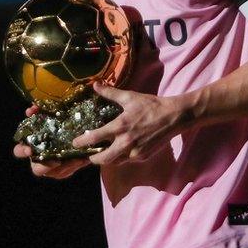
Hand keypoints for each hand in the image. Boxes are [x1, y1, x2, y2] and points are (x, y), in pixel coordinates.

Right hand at [13, 105, 90, 178]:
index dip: (22, 151)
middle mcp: (39, 159)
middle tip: (55, 160)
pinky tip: (81, 158)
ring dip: (63, 166)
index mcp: (31, 146)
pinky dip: (73, 165)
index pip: (19, 151)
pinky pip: (66, 172)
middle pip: (36, 169)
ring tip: (74, 158)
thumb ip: (40, 111)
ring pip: (54, 172)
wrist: (75, 130)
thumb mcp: (48, 115)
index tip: (29, 149)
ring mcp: (51, 167)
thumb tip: (33, 108)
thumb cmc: (55, 123)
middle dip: (43, 166)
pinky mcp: (63, 171)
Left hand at [71, 82, 191, 165]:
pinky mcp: (142, 157)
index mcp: (120, 126)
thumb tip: (95, 85)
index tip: (74, 143)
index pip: (96, 137)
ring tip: (104, 152)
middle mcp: (126, 142)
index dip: (82, 141)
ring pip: (115, 162)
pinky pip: (127, 160)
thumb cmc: (151, 105)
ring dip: (108, 158)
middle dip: (93, 159)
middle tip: (89, 155)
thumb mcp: (130, 97)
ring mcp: (135, 152)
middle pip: (103, 159)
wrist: (173, 117)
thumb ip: (111, 93)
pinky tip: (121, 149)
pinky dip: (121, 157)